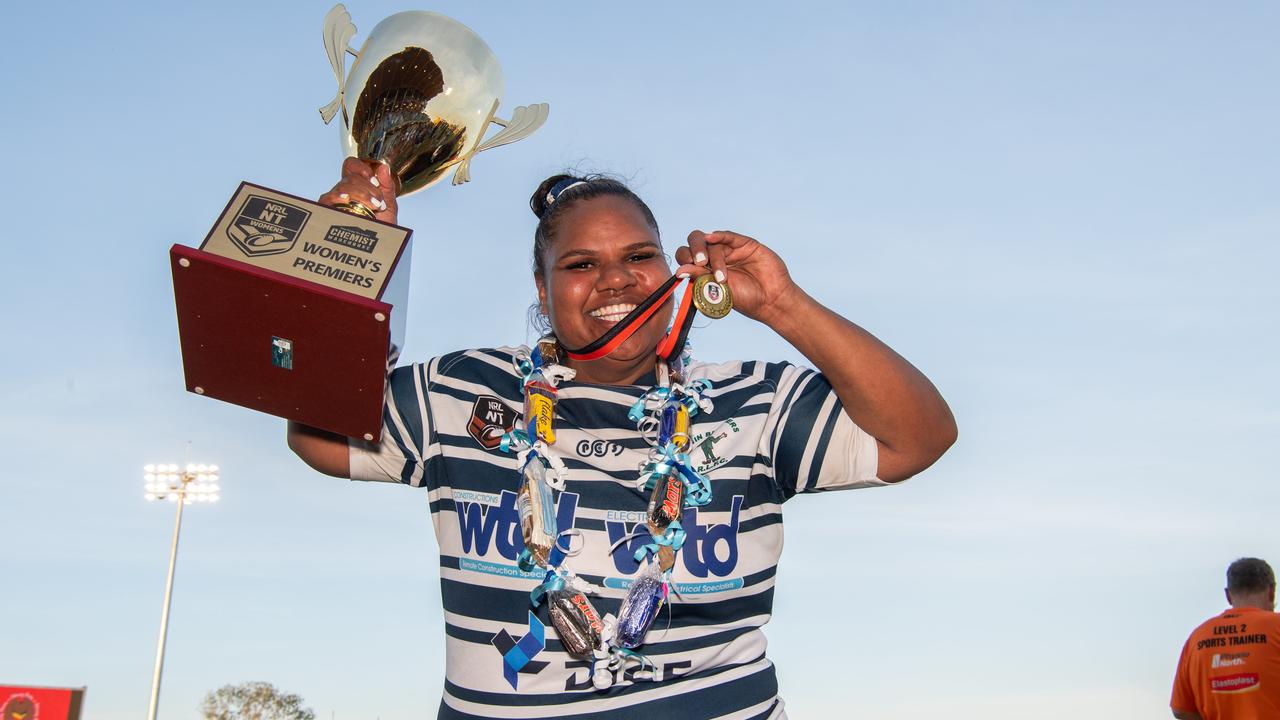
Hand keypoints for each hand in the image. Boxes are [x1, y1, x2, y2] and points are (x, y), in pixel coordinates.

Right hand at [318, 157, 398, 223]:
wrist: (376, 247)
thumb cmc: (381, 228)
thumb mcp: (389, 206)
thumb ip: (387, 186)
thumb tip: (383, 167)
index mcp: (357, 186)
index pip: (352, 166)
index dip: (362, 168)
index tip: (374, 181)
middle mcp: (344, 191)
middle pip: (350, 177)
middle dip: (368, 188)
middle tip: (378, 203)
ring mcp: (334, 200)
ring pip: (343, 186)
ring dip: (360, 194)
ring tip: (372, 207)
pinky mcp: (326, 210)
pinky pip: (327, 198)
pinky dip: (337, 196)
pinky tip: (346, 199)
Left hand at [674, 230, 799, 326]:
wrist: (770, 301)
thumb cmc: (744, 299)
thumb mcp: (718, 290)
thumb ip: (700, 277)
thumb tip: (679, 271)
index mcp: (706, 268)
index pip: (687, 257)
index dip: (684, 259)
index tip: (686, 270)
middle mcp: (716, 257)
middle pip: (696, 243)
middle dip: (694, 250)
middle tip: (700, 263)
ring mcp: (731, 250)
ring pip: (713, 243)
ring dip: (714, 258)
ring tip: (722, 277)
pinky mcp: (746, 245)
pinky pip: (729, 236)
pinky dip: (720, 235)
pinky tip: (712, 237)